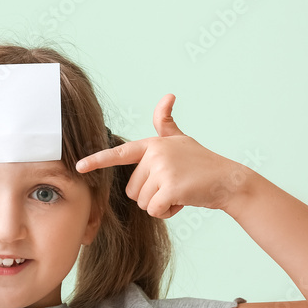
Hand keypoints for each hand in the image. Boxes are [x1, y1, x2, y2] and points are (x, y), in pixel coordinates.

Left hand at [75, 94, 249, 217]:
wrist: (228, 180)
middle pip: (132, 190)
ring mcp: (163, 169)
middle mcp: (155, 154)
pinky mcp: (172, 187)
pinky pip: (155, 210)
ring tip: (180, 191)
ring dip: (160, 205)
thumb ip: (166, 122)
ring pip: (143, 202)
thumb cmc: (201, 163)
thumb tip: (168, 94)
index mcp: (152, 144)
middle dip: (150, 195)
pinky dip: (168, 213)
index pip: (119, 153)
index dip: (97, 161)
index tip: (79, 166)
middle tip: (173, 185)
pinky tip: (183, 201)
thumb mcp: (181, 140)